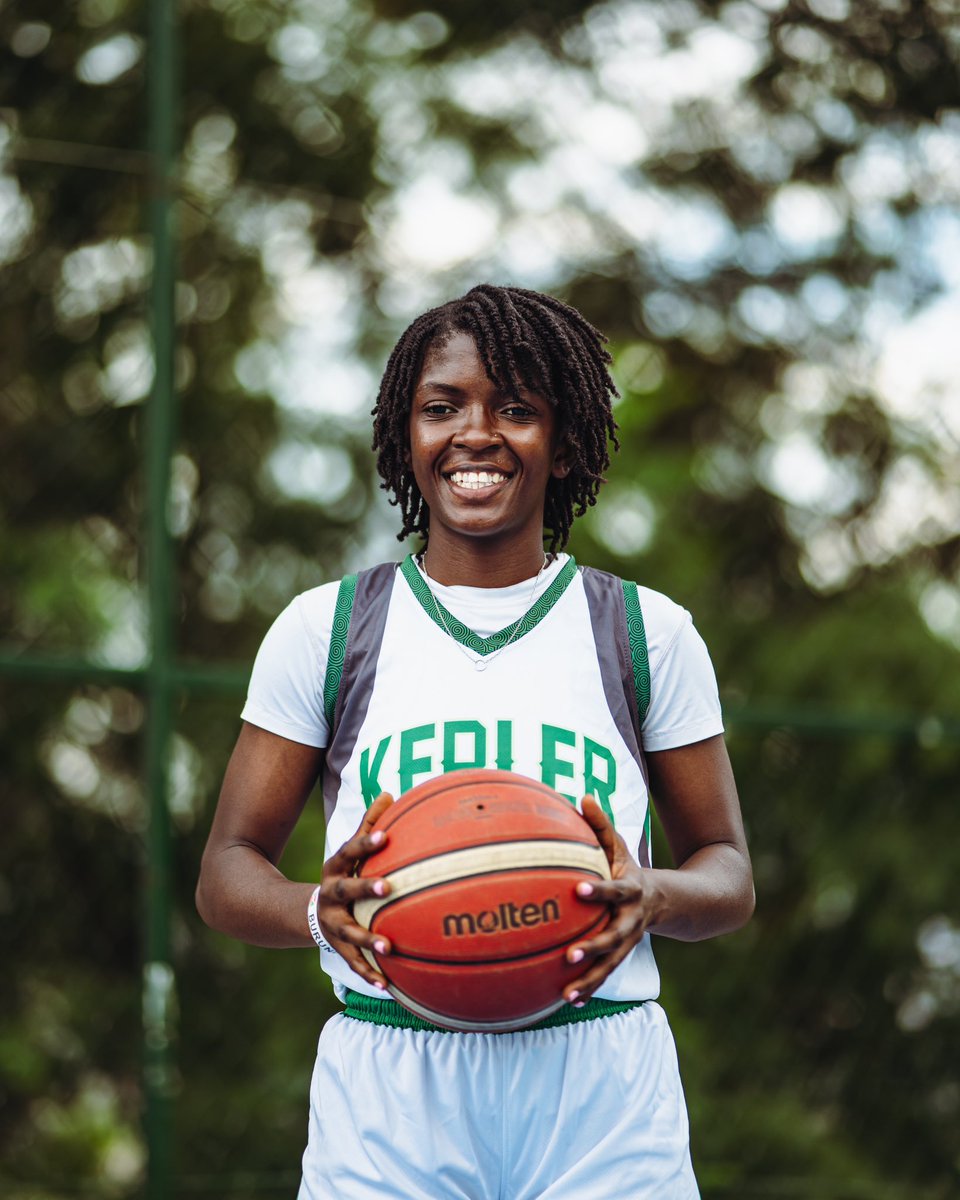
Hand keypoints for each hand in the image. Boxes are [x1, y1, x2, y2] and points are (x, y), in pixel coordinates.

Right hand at [315, 792, 394, 990]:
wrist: (306, 912)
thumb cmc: (344, 873)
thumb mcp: (349, 851)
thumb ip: (369, 824)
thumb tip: (390, 792)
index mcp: (336, 868)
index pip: (351, 851)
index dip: (367, 843)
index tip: (386, 835)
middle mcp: (331, 894)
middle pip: (346, 890)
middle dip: (365, 888)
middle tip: (388, 887)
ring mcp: (332, 922)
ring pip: (348, 931)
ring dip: (368, 939)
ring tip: (389, 946)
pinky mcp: (337, 946)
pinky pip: (354, 962)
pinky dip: (370, 974)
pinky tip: (388, 986)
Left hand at [563, 795, 662, 1005]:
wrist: (667, 901)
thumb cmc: (630, 868)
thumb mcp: (619, 846)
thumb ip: (601, 825)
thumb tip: (582, 796)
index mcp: (630, 890)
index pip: (614, 890)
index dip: (599, 890)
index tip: (578, 890)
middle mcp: (631, 919)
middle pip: (615, 936)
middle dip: (595, 947)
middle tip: (571, 954)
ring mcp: (628, 941)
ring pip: (610, 964)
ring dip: (590, 978)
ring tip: (568, 992)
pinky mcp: (621, 956)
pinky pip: (605, 974)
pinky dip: (589, 987)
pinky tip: (568, 1000)